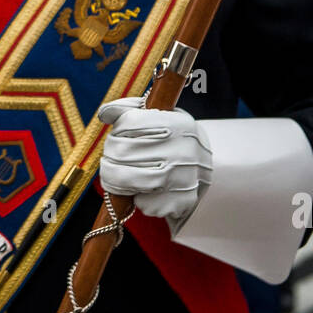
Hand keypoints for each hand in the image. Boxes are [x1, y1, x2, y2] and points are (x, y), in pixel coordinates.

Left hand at [98, 96, 211, 224]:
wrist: (208, 167)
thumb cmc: (174, 139)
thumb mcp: (162, 117)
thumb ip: (132, 109)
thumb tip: (105, 114)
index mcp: (178, 123)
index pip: (130, 122)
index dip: (117, 131)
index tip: (116, 136)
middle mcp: (182, 149)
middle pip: (123, 152)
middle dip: (109, 156)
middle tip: (109, 159)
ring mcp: (183, 177)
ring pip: (129, 180)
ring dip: (114, 180)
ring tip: (113, 177)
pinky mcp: (182, 201)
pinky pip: (145, 203)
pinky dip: (137, 199)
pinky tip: (140, 192)